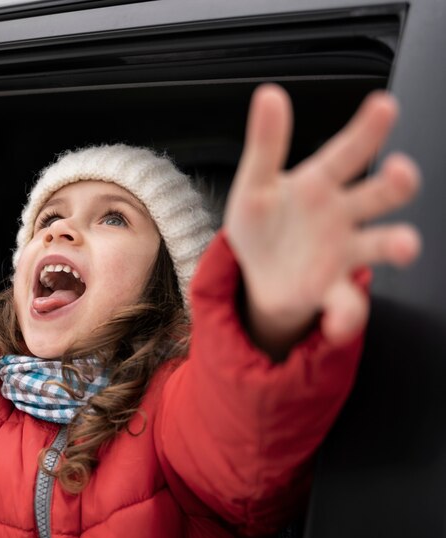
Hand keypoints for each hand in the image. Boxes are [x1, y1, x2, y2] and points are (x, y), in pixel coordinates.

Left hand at [224, 84, 420, 356]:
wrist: (258, 274)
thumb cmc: (263, 222)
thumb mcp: (252, 186)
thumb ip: (265, 145)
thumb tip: (269, 94)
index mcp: (319, 183)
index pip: (346, 152)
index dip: (365, 130)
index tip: (383, 105)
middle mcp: (343, 214)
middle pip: (378, 194)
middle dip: (395, 183)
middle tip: (401, 172)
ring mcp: (344, 252)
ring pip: (381, 244)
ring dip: (398, 243)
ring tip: (404, 244)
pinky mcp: (334, 290)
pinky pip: (348, 304)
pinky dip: (345, 315)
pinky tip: (336, 324)